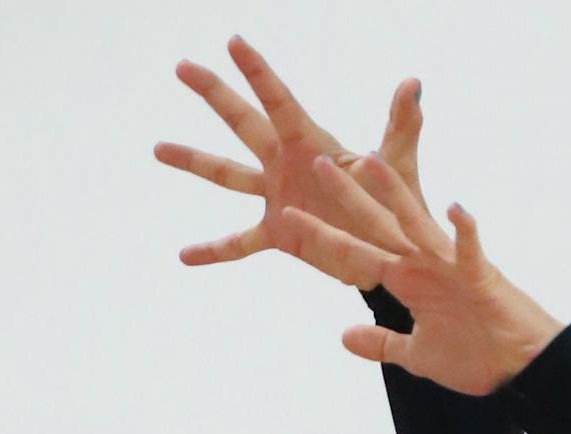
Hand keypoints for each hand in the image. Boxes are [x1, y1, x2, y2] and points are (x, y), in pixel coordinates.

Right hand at [154, 35, 424, 283]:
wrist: (391, 253)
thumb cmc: (397, 204)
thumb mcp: (397, 164)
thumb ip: (402, 124)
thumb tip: (412, 83)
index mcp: (312, 142)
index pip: (279, 100)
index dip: (256, 71)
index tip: (232, 42)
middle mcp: (286, 162)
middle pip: (242, 123)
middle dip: (214, 94)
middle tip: (182, 67)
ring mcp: (277, 196)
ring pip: (227, 175)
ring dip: (193, 161)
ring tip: (158, 147)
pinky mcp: (277, 233)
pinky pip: (238, 242)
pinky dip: (213, 250)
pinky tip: (184, 256)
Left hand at [276, 155, 565, 394]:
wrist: (517, 369)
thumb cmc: (473, 357)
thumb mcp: (414, 354)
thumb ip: (380, 343)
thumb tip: (345, 335)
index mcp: (405, 281)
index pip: (355, 253)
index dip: (323, 235)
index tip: (290, 214)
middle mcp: (422, 265)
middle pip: (377, 224)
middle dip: (348, 197)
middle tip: (320, 162)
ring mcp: (450, 267)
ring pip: (415, 222)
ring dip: (394, 193)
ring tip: (371, 160)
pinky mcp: (480, 276)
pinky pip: (470, 249)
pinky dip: (463, 230)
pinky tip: (454, 207)